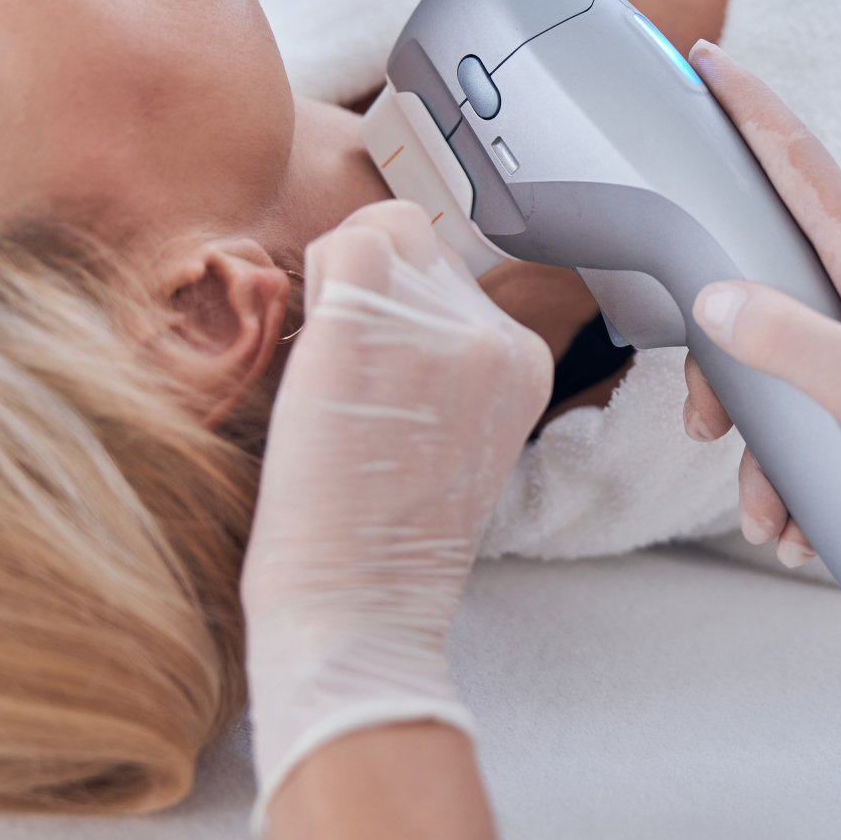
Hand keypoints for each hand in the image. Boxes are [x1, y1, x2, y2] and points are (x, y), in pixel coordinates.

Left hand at [242, 202, 551, 827]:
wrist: (360, 605)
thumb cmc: (384, 541)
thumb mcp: (456, 438)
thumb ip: (446, 364)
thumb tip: (395, 303)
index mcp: (525, 363)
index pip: (456, 279)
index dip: (403, 309)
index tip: (383, 372)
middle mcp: (496, 336)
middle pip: (421, 248)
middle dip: (373, 292)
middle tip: (352, 379)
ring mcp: (439, 326)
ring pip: (381, 234)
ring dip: (338, 289)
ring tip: (334, 377)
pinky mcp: (373, 323)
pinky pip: (345, 241)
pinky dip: (316, 279)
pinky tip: (315, 354)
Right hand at [681, 42, 840, 693]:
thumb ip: (781, 338)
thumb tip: (713, 298)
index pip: (796, 160)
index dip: (745, 107)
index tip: (705, 58)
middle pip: (763, 290)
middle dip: (724, 368)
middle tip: (704, 421)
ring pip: (786, 373)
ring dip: (767, 450)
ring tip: (768, 514)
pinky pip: (821, 420)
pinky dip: (802, 475)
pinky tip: (801, 525)